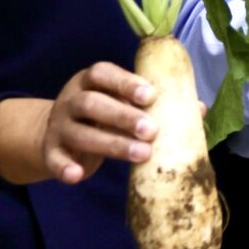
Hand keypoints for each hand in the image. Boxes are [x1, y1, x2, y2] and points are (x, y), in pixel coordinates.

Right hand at [0, 64, 158, 185]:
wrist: (57, 135)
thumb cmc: (103, 114)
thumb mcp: (122, 102)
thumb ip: (152, 104)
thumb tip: (198, 109)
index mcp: (90, 81)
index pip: (102, 74)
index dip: (125, 83)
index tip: (151, 96)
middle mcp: (70, 100)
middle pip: (91, 103)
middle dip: (123, 116)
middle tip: (152, 130)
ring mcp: (58, 126)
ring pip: (80, 133)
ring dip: (112, 144)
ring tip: (143, 154)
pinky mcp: (50, 152)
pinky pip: (54, 160)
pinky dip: (64, 168)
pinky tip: (78, 175)